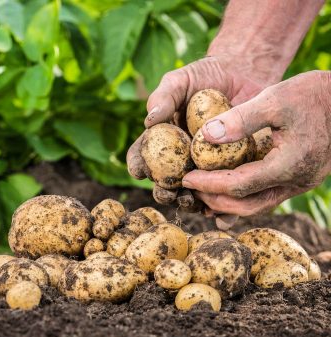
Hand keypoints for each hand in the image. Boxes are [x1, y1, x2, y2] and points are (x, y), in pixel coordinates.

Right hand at [126, 56, 269, 224]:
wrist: (244, 75)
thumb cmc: (205, 76)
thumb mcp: (181, 80)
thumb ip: (164, 97)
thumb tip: (150, 120)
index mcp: (162, 142)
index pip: (142, 157)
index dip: (138, 166)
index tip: (140, 170)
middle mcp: (180, 159)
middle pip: (165, 184)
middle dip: (164, 193)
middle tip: (169, 192)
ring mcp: (206, 169)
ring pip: (194, 195)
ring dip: (192, 204)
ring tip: (196, 202)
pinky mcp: (232, 172)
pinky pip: (226, 195)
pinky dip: (224, 211)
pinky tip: (224, 216)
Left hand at [182, 70, 330, 215]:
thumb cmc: (312, 94)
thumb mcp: (275, 98)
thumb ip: (241, 119)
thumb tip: (205, 136)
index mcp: (289, 164)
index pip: (239, 185)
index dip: (209, 184)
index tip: (186, 178)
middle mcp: (296, 181)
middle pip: (247, 205)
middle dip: (215, 200)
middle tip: (190, 190)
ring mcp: (299, 183)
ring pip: (258, 205)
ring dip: (228, 203)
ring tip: (203, 194)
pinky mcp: (299, 179)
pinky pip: (266, 196)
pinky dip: (243, 196)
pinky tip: (225, 189)